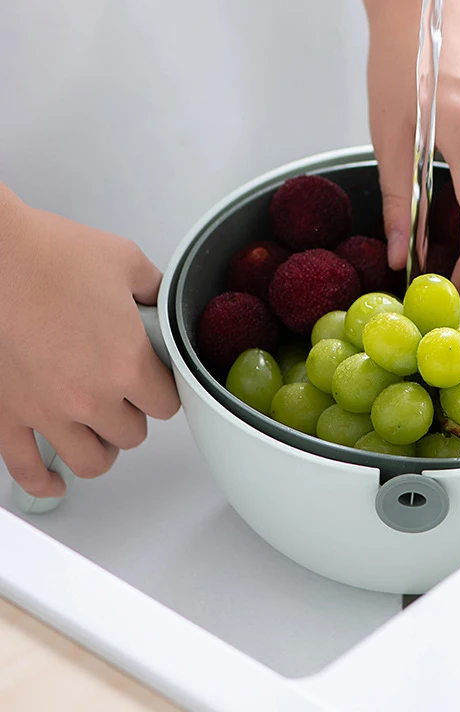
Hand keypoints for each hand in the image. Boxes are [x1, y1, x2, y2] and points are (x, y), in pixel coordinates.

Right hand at [0, 192, 179, 497]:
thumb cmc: (50, 253)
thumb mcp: (125, 262)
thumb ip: (154, 292)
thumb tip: (162, 305)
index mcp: (127, 363)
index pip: (167, 404)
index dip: (164, 389)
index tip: (157, 379)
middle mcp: (89, 397)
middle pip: (132, 433)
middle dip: (134, 413)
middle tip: (126, 393)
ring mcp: (45, 411)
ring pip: (92, 460)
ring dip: (102, 447)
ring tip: (103, 432)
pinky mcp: (6, 414)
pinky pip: (26, 468)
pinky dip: (43, 482)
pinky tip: (55, 483)